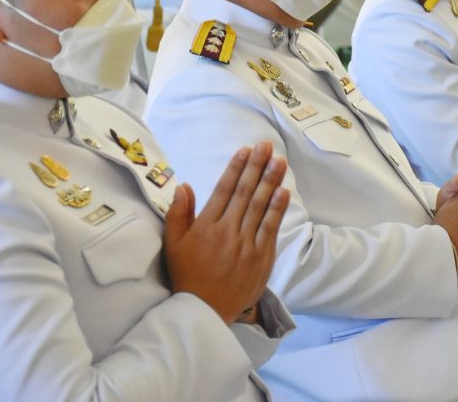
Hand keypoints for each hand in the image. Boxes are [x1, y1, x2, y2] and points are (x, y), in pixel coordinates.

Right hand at [164, 142, 289, 323]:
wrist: (204, 311)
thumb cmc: (187, 276)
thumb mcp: (172, 245)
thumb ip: (178, 214)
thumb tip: (184, 185)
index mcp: (206, 226)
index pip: (223, 190)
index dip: (236, 168)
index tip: (245, 150)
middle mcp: (227, 231)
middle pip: (245, 193)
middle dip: (257, 167)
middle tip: (267, 146)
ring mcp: (245, 244)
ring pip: (260, 207)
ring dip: (271, 182)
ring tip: (279, 161)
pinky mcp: (260, 258)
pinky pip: (270, 229)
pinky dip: (277, 210)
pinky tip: (284, 192)